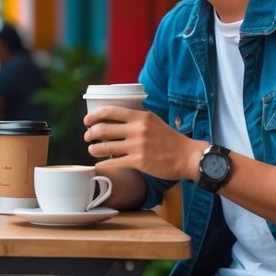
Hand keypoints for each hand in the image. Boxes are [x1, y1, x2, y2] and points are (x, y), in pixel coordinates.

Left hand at [83, 106, 201, 181]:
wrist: (188, 156)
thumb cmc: (170, 140)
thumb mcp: (154, 122)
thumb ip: (137, 119)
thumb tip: (115, 119)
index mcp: (141, 116)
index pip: (110, 111)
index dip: (94, 115)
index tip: (87, 120)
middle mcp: (138, 129)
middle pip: (103, 129)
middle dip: (90, 133)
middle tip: (87, 137)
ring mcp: (138, 146)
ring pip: (105, 146)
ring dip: (93, 149)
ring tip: (92, 150)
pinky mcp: (139, 162)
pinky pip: (113, 162)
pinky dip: (102, 164)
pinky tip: (99, 164)